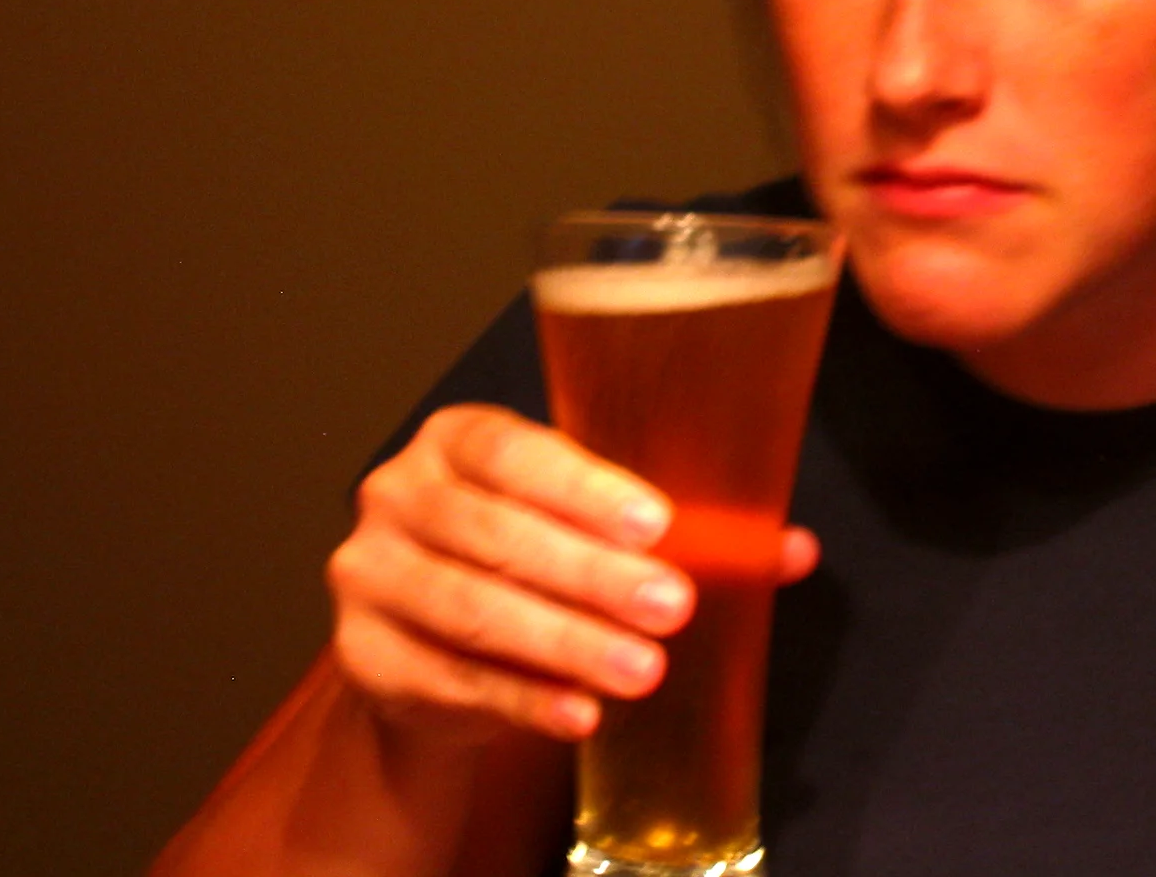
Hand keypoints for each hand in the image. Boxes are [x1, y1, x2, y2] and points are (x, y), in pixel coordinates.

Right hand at [326, 404, 818, 747]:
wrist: (432, 639)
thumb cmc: (528, 554)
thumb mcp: (592, 525)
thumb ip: (687, 531)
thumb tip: (792, 551)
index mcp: (458, 440)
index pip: (513, 451)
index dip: (583, 487)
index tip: (657, 524)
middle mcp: (398, 494)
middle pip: (494, 534)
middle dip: (589, 575)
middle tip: (671, 606)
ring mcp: (369, 575)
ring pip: (471, 610)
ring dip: (565, 642)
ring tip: (641, 668)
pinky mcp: (363, 656)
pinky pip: (449, 680)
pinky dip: (522, 700)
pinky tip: (581, 714)